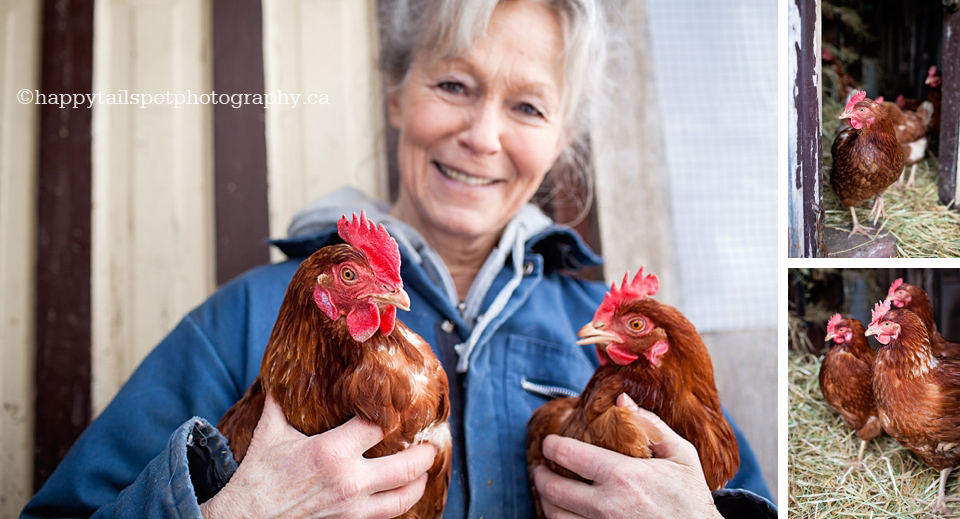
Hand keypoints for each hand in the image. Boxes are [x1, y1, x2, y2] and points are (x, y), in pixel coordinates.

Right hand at [200, 393, 435, 518]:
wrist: (245, 518)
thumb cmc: (258, 476)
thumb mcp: (271, 432)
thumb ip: (282, 401)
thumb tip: (284, 371)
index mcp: (332, 452)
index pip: (379, 426)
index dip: (396, 412)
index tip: (404, 402)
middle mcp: (349, 481)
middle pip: (406, 466)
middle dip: (425, 453)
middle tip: (431, 442)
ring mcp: (352, 508)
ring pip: (403, 498)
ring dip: (420, 482)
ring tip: (425, 469)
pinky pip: (386, 515)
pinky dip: (400, 502)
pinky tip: (403, 492)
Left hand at [532, 393, 723, 518]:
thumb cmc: (692, 499)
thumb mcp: (681, 455)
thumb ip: (650, 424)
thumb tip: (622, 401)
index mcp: (624, 476)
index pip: (569, 455)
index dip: (552, 446)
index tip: (549, 443)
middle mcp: (608, 505)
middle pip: (554, 490)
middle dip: (541, 476)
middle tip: (540, 468)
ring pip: (556, 516)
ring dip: (546, 501)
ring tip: (549, 490)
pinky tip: (567, 512)